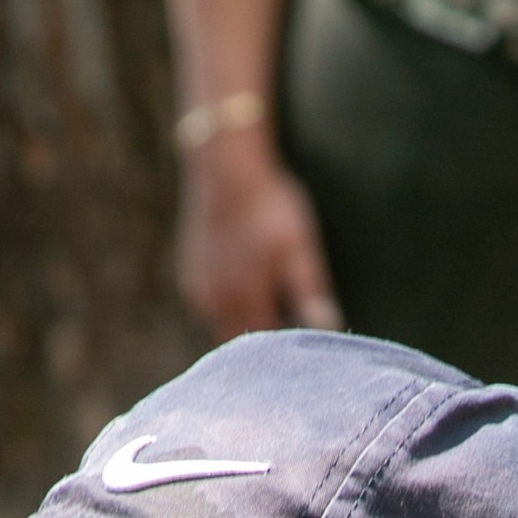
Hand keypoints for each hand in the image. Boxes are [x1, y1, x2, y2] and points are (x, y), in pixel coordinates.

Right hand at [178, 132, 340, 336]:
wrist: (225, 165)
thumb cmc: (269, 205)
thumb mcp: (299, 247)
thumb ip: (309, 291)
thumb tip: (327, 328)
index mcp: (244, 301)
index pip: (266, 349)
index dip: (286, 353)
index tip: (304, 347)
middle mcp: (213, 303)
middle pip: (240, 345)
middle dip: (263, 346)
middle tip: (288, 333)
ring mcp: (198, 290)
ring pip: (224, 327)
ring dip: (245, 326)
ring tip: (270, 307)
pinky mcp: (190, 276)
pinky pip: (212, 308)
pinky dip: (230, 307)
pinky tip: (247, 288)